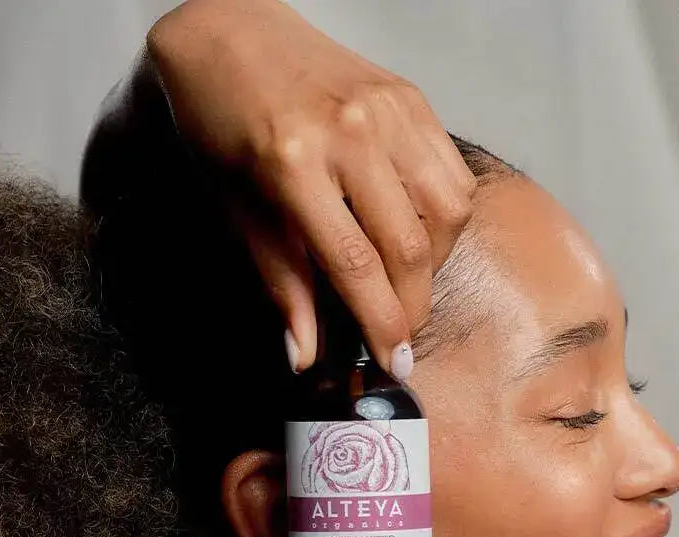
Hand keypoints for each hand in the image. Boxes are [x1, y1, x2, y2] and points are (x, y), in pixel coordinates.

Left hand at [146, 0, 475, 375]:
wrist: (229, 33)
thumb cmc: (224, 123)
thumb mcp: (238, 210)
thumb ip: (282, 284)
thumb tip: (305, 355)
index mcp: (293, 163)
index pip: (356, 265)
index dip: (381, 323)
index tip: (394, 361)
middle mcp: (349, 132)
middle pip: (409, 248)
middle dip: (411, 306)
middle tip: (401, 333)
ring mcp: (388, 111)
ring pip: (446, 214)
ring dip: (434, 263)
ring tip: (406, 275)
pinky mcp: (412, 100)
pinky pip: (455, 177)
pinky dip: (445, 218)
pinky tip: (415, 228)